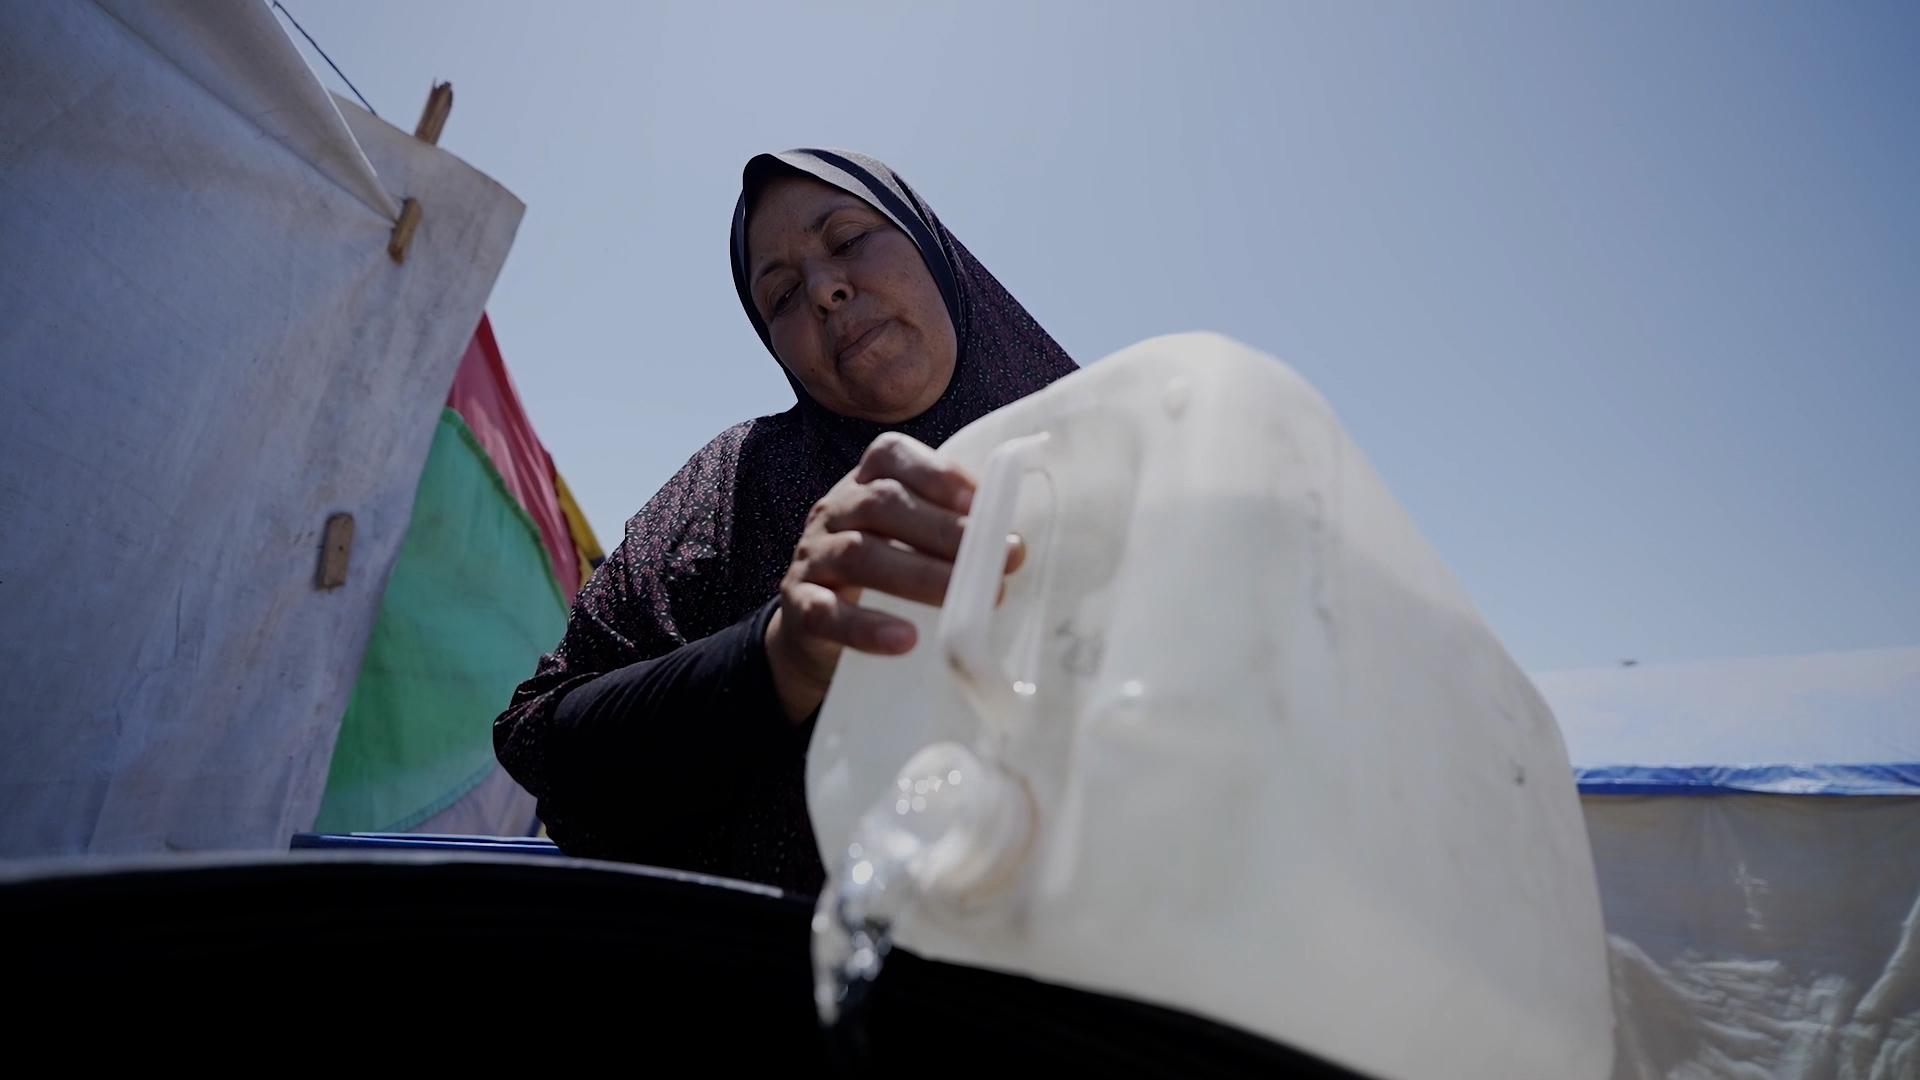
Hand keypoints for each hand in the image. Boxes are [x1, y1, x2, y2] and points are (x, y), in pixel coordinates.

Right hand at [765, 432, 1021, 722]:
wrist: (814, 626)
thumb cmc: (881, 572)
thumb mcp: (908, 539)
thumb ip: (951, 532)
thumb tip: (1015, 545)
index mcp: (863, 484)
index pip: (889, 456)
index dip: (937, 473)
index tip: (981, 502)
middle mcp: (833, 511)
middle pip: (881, 504)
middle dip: (945, 530)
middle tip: (998, 560)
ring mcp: (813, 557)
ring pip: (857, 554)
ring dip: (918, 576)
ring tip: (964, 600)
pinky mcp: (800, 607)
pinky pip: (827, 613)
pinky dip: (867, 627)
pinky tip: (906, 640)